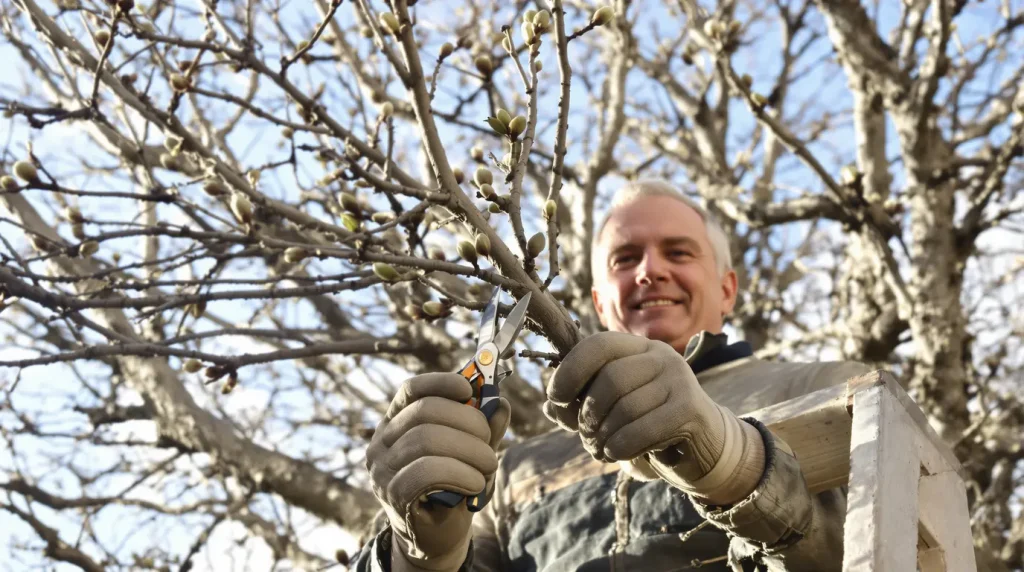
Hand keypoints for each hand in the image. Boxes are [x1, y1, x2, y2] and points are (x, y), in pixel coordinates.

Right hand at [367, 372, 510, 570]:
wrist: (436, 535)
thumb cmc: (452, 485)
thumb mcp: (470, 451)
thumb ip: (484, 428)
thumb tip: (500, 404)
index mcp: (397, 422)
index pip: (411, 389)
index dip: (441, 382)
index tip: (469, 387)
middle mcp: (382, 442)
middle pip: (423, 411)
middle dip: (467, 421)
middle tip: (489, 441)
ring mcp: (383, 468)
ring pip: (426, 440)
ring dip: (469, 450)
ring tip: (489, 465)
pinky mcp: (393, 495)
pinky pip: (426, 472)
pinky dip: (460, 473)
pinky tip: (475, 483)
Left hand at [543, 332, 763, 504]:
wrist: (703, 448)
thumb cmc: (649, 425)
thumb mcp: (611, 412)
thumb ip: (579, 407)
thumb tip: (550, 406)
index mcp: (638, 347)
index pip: (598, 345)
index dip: (570, 371)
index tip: (556, 399)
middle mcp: (661, 356)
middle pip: (610, 379)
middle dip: (587, 415)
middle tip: (586, 437)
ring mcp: (680, 380)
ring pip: (625, 408)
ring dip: (603, 436)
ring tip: (601, 449)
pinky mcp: (691, 409)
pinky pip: (642, 429)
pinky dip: (620, 446)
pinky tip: (616, 454)